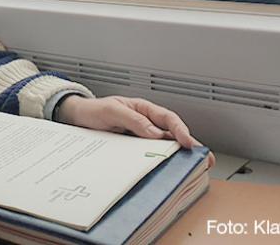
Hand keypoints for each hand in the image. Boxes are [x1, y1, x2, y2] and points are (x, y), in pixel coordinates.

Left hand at [59, 95, 215, 167]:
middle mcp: (145, 123)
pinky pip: (149, 155)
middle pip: (171, 134)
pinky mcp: (133, 149)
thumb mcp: (111, 111)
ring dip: (177, 156)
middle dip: (189, 145)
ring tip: (192, 167)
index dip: (180, 130)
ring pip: (163, 146)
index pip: (167, 118)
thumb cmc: (94, 110)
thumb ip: (132, 119)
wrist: (77, 119)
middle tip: (203, 158)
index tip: (187, 142)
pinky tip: (166, 170)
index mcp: (143, 109)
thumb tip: (154, 132)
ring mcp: (140, 137)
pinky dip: (160, 162)